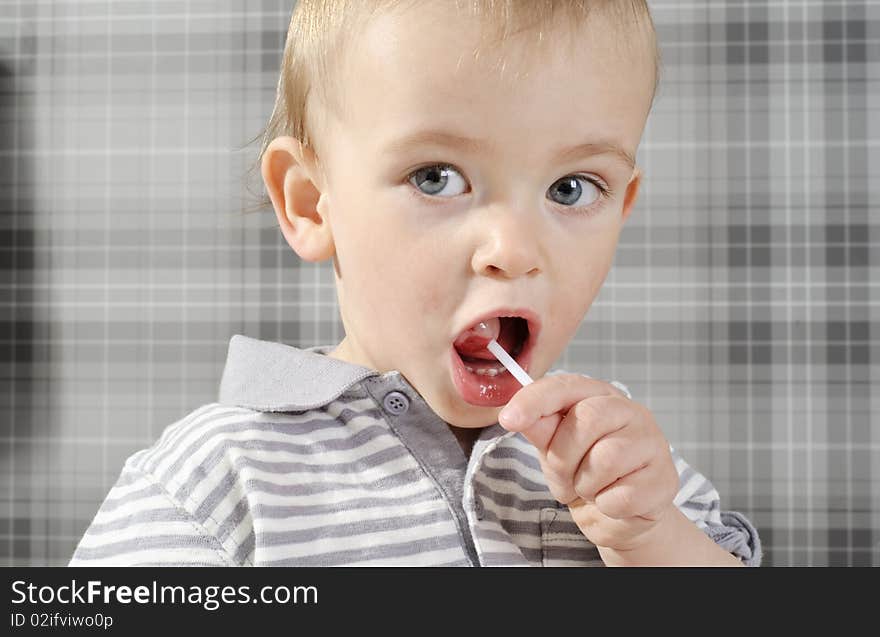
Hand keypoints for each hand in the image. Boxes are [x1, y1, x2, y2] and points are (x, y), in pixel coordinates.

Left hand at [497, 374, 679, 552]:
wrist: (614, 514)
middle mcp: (630, 412)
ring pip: (607, 459)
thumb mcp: (553, 446)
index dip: (535, 400)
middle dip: (564, 457)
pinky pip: (621, 495)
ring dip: (586, 484)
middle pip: (586, 420)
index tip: (508, 419)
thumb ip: (539, 427)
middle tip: (567, 475)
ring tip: (591, 487)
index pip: (565, 387)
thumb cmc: (583, 469)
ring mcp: (653, 443)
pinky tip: (612, 501)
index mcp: (598, 396)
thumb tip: (514, 412)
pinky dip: (606, 506)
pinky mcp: (665, 480)